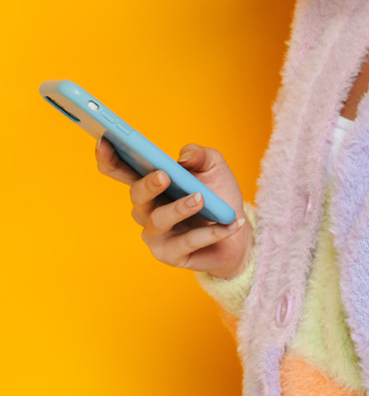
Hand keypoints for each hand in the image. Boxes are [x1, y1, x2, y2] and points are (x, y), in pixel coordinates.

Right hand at [95, 138, 252, 279]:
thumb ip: (199, 154)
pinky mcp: (171, 255)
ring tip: (200, 199)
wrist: (237, 232)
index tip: (105, 140)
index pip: (120, 169)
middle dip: (148, 184)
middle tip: (164, 176)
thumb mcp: (214, 167)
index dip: (108, 157)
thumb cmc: (218, 195)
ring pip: (159, 220)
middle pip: (137, 195)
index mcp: (149, 183)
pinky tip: (226, 224)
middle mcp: (146, 209)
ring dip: (180, 208)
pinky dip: (209, 232)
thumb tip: (183, 157)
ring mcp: (156, 234)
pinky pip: (187, 242)